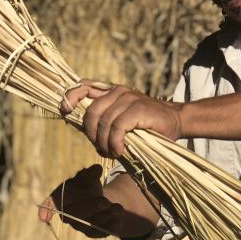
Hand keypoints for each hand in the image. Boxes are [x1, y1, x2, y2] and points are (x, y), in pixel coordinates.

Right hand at [38, 164, 123, 237]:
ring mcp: (79, 226)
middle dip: (92, 207)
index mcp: (60, 199)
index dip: (46, 211)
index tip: (44, 218)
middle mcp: (67, 215)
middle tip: (105, 201)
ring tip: (118, 208)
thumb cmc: (87, 186)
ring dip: (105, 217)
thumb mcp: (88, 178)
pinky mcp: (92, 233)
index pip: (50, 205)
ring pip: (90, 225)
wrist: (100, 199)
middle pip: (76, 215)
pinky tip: (118, 221)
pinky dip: (109, 227)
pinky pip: (99, 233)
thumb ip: (90, 174)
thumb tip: (96, 168)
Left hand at [60, 81, 182, 157]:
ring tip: (112, 153)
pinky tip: (119, 151)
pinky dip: (115, 143)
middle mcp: (118, 92)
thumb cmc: (147, 126)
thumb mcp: (122, 122)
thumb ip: (104, 121)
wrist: (175, 121)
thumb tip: (82, 130)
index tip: (64, 110)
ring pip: (103, 122)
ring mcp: (128, 98)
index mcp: (111, 92)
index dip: (71, 96)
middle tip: (101, 149)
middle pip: (91, 112)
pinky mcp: (138, 108)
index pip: (84, 86)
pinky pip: (117, 127)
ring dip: (104, 143)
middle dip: (92, 135)